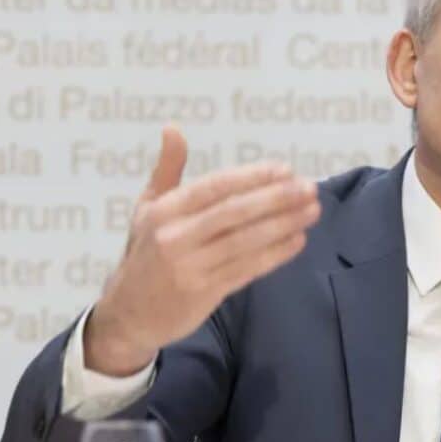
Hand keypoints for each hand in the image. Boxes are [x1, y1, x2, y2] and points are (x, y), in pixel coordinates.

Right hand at [84, 125, 320, 375]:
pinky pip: (247, 269)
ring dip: (284, 224)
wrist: (128, 314)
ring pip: (245, 241)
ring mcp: (191, 267)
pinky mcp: (205, 293)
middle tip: (310, 188)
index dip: (252, 177)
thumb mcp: (147, 208)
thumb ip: (167, 169)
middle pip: (234, 212)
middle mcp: (175, 236)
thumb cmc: (145, 254)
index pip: (214, 187)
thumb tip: (173, 127)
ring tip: (312, 211)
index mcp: (164, 211)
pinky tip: (298, 240)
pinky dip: (276, 254)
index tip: (285, 169)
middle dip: (277, 198)